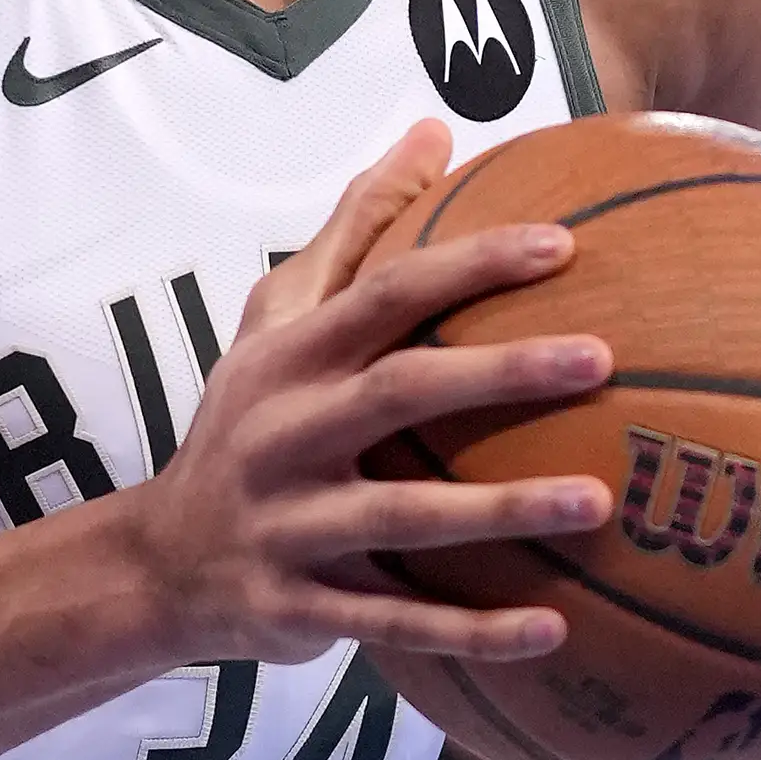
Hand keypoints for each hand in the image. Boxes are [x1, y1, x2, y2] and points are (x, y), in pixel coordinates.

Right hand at [120, 120, 613, 666]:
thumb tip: (434, 128)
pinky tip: (554, 628)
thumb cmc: (247, 421)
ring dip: (501, 510)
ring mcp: (292, 524)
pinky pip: (397, 622)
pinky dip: (472, 631)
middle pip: (398, 392)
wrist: (160, 561)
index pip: (385, 295)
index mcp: (291, 359)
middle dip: (498, 373)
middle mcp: (286, 434)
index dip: (469, 266)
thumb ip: (354, 230)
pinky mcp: (303, 606)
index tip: (563, 244)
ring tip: (598, 502)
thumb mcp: (277, 320)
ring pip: (404, 515)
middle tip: (600, 358)